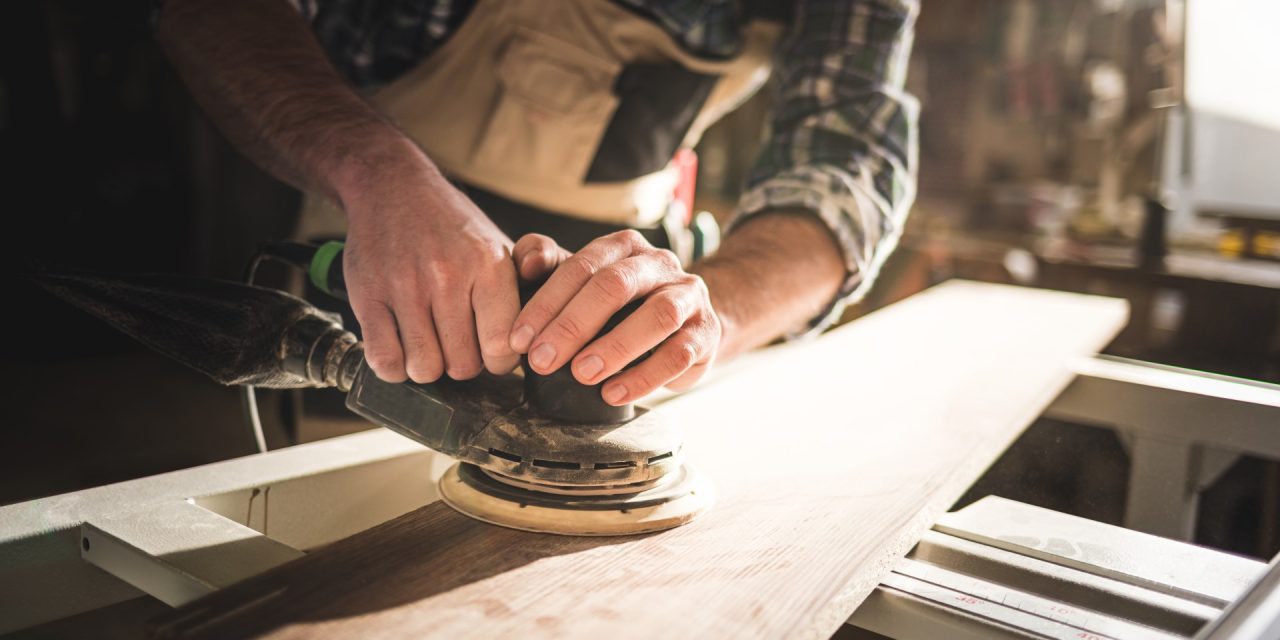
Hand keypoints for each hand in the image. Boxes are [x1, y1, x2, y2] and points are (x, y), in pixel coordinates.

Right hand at [340, 156, 519, 382]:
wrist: (394, 188)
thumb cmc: (454, 229)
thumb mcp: (501, 246)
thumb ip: (529, 284)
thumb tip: (542, 331)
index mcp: (489, 265)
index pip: (503, 347)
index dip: (499, 362)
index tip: (491, 353)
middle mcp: (448, 275)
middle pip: (463, 365)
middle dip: (462, 364)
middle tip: (457, 343)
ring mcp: (405, 286)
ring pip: (424, 368)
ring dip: (428, 366)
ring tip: (430, 344)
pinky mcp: (368, 295)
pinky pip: (384, 360)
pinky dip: (394, 366)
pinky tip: (402, 348)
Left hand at [508, 230, 721, 404]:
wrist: (684, 323)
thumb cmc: (620, 305)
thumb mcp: (581, 281)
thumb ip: (547, 262)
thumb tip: (526, 262)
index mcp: (623, 246)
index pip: (581, 266)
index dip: (546, 303)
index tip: (519, 339)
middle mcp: (659, 263)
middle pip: (617, 285)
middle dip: (574, 324)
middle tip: (543, 360)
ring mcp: (688, 296)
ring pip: (658, 316)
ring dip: (616, 347)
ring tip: (581, 375)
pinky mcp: (705, 332)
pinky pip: (679, 354)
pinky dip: (644, 377)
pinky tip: (614, 394)